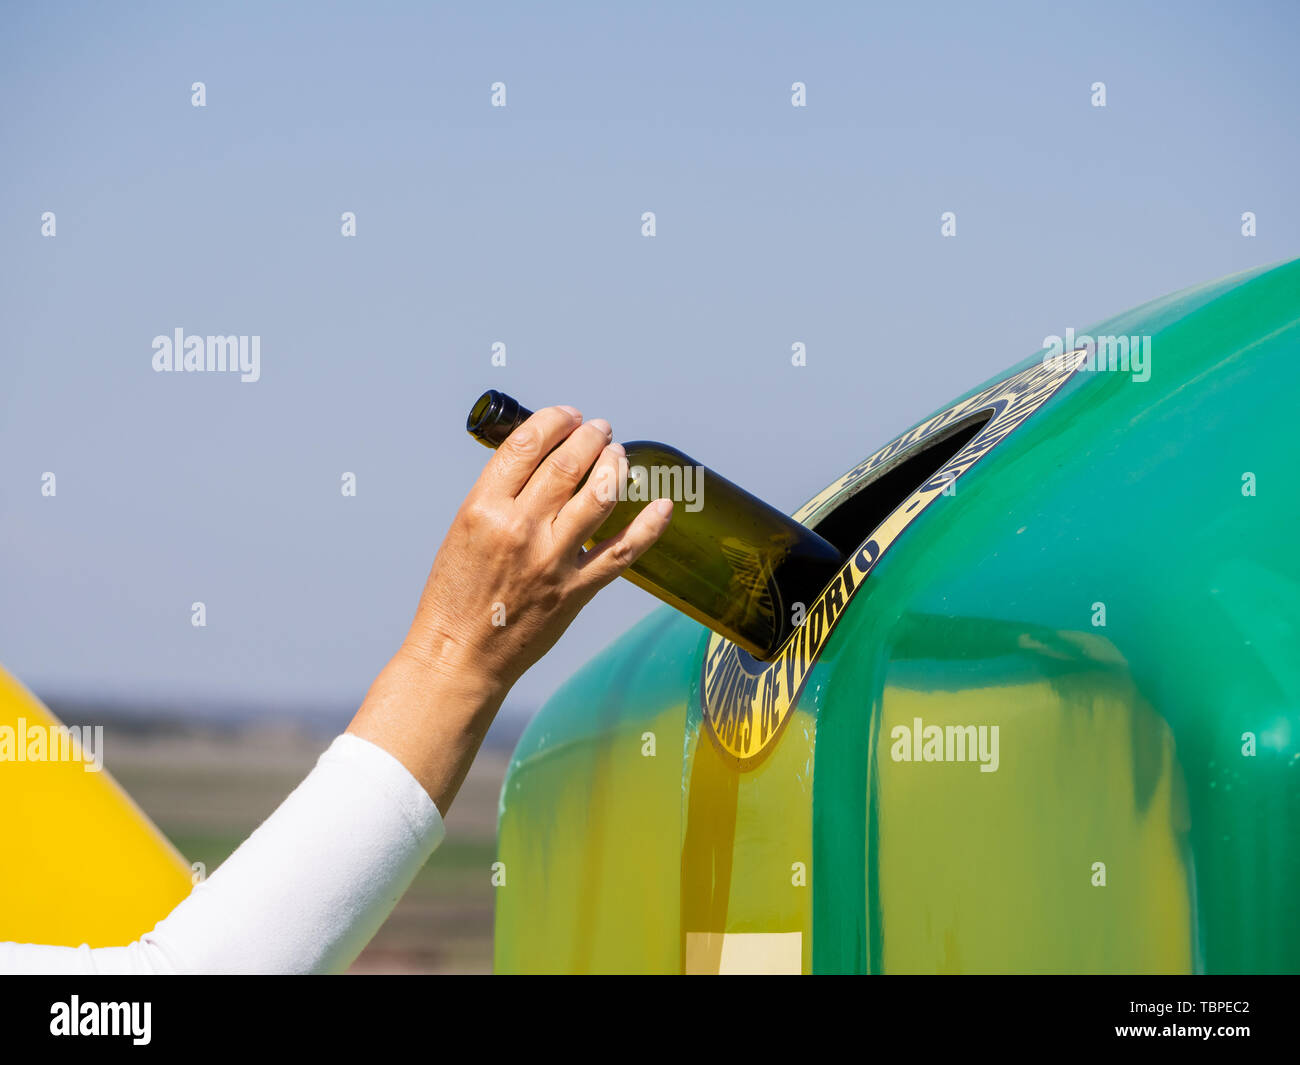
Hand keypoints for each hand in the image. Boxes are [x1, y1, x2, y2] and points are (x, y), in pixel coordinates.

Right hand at [348, 405, 671, 811]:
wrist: (460, 656)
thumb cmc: (456, 594)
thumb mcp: (463, 529)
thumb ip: (500, 495)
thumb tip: (543, 461)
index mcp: (484, 509)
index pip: (527, 445)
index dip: (554, 420)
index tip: (567, 415)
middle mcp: (521, 530)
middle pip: (569, 463)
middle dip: (591, 435)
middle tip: (600, 429)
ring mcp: (553, 560)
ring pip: (600, 495)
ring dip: (616, 465)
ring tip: (618, 454)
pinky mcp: (577, 590)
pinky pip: (623, 550)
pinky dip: (649, 525)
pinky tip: (663, 504)